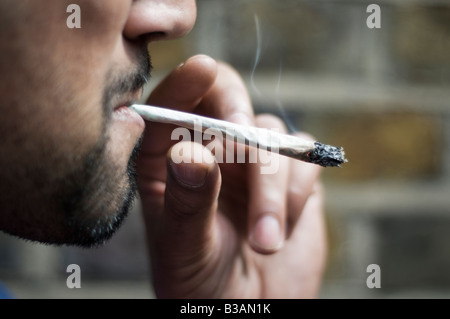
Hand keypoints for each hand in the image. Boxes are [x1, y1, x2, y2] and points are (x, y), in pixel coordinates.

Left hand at [136, 55, 326, 297]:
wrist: (250, 308)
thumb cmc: (200, 282)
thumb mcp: (183, 247)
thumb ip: (186, 201)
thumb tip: (191, 152)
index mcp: (169, 161)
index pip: (171, 105)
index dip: (185, 82)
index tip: (202, 69)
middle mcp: (212, 151)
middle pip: (229, 100)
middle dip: (243, 131)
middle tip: (250, 149)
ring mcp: (254, 161)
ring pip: (272, 137)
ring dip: (273, 189)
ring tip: (264, 241)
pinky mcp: (292, 176)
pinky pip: (304, 158)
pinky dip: (299, 192)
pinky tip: (284, 229)